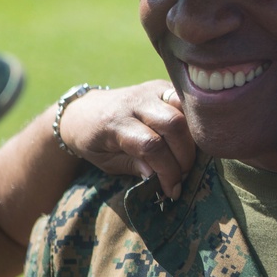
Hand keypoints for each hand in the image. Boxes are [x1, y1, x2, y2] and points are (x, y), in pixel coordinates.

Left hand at [58, 80, 194, 198]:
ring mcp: (150, 91)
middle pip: (173, 125)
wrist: (84, 111)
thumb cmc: (94, 142)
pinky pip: (185, 103)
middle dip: (184, 156)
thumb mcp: (106, 162)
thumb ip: (133, 166)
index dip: (167, 171)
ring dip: (192, 140)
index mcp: (115, 122)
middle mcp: (134, 102)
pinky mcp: (162, 87)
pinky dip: (192, 124)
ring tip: (187, 158)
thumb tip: (157, 176)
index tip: (172, 190)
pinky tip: (189, 141)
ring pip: (183, 112)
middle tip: (183, 174)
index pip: (151, 146)